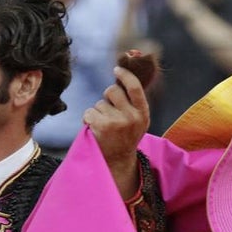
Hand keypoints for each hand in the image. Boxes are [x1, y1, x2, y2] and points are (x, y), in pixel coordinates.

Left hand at [83, 65, 149, 197]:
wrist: (117, 162)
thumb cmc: (125, 138)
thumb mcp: (137, 121)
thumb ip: (133, 102)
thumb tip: (122, 75)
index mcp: (143, 113)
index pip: (135, 87)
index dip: (125, 75)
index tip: (117, 69)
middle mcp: (132, 117)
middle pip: (112, 91)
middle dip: (107, 97)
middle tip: (109, 111)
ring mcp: (117, 122)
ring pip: (99, 103)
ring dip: (98, 112)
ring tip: (104, 126)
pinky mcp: (102, 127)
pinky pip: (89, 112)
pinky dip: (88, 119)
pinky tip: (95, 129)